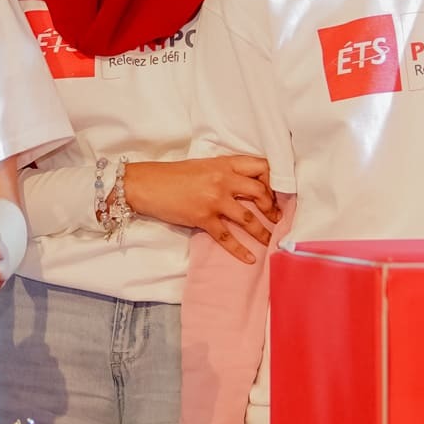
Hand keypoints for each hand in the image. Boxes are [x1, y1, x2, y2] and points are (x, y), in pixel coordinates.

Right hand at [125, 155, 277, 258]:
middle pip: (260, 193)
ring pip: (247, 218)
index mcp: (224, 164)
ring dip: (262, 231)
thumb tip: (246, 185)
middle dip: (272, 208)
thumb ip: (225, 172)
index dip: (273, 180)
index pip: (260, 168)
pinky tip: (250, 259)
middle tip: (276, 218)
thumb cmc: (173, 175)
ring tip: (271, 241)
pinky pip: (226, 237)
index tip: (276, 192)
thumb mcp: (203, 166)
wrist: (146, 184)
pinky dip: (240, 250)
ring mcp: (214, 200)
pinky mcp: (203, 218)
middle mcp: (223, 180)